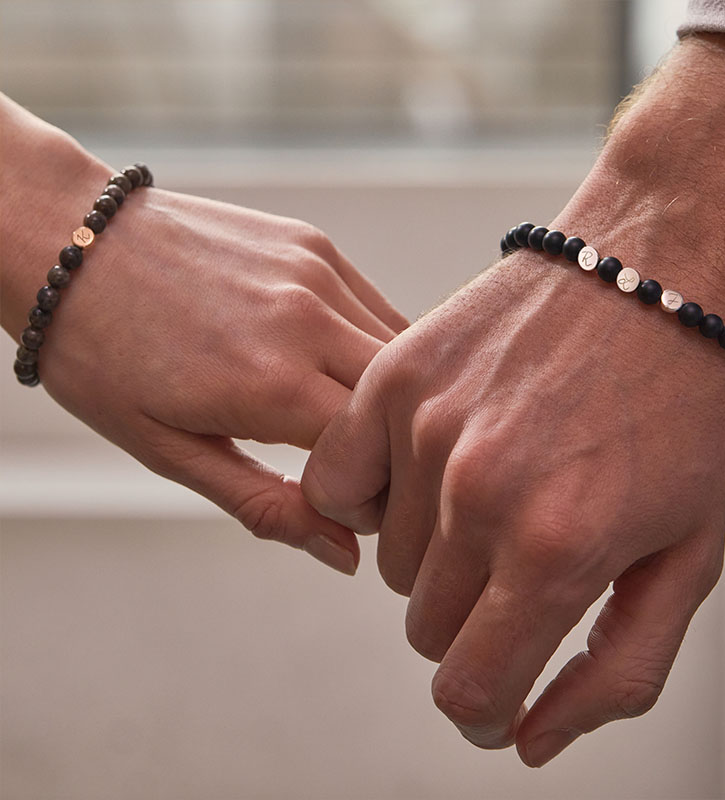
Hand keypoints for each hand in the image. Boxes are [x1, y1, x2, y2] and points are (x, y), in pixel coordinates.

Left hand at [26, 169, 406, 573]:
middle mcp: (308, 319)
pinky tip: (331, 360)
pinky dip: (373, 346)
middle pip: (404, 401)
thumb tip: (343, 554)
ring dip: (388, 395)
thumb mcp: (169, 450)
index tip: (343, 500)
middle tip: (352, 461)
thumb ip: (266, 505)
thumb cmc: (100, 353)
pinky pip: (375, 307)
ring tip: (339, 410)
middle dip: (392, 444)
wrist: (69, 242)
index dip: (372, 490)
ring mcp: (316, 272)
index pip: (376, 456)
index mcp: (271, 384)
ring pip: (402, 350)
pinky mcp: (314, 244)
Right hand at [302, 32, 724, 760]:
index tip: (495, 693)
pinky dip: (368, 492)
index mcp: (556, 549)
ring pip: (389, 558)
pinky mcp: (396, 377)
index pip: (469, 690)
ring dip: (434, 550)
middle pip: (426, 626)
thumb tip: (528, 739)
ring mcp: (427, 428)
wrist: (655, 273)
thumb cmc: (682, 410)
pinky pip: (336, 477)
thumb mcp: (689, 558)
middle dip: (472, 619)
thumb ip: (614, 673)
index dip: (483, 709)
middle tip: (517, 562)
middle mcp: (478, 492)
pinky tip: (420, 469)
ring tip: (488, 490)